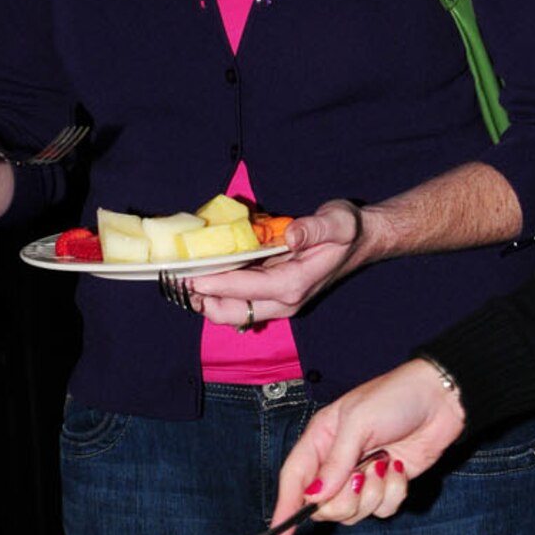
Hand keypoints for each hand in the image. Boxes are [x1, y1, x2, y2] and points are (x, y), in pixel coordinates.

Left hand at [189, 200, 367, 325]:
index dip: (213, 283)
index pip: (244, 289)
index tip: (188, 274)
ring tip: (182, 276)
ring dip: (204, 298)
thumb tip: (290, 235)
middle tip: (175, 277)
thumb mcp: (337, 222)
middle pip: (229, 312)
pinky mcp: (271, 296)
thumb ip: (314, 229)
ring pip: (229, 311)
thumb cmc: (347, 231)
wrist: (359, 242)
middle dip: (201, 298)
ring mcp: (276, 302)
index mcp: (294, 284)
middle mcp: (283, 301)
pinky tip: (203, 272)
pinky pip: (236, 301)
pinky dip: (216, 291)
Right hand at [269, 357, 467, 534]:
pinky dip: (392, 493)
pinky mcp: (387, 485)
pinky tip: (397, 468)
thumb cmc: (394, 398)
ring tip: (384, 465)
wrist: (440, 398)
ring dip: (371, 495)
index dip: (285, 508)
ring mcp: (362, 476)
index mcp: (320, 440)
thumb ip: (335, 463)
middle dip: (343, 501)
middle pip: (324, 506)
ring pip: (353, 512)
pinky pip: (381, 509)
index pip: (294, 479)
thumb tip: (313, 498)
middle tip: (360, 477)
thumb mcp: (358, 424)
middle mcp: (337, 462)